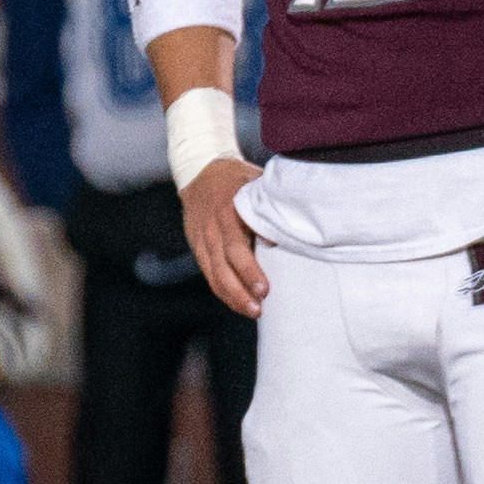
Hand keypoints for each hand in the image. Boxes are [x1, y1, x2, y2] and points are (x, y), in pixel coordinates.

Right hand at [175, 153, 273, 316]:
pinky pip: (208, 273)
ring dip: (232, 295)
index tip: (264, 286)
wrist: (200, 171)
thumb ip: (269, 206)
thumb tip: (286, 232)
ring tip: (252, 311)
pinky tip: (237, 303)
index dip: (249, 268)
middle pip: (224, 264)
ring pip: (214, 273)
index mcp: (228, 210)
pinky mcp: (197, 247)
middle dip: (241, 287)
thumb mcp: (255, 183)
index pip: (236, 244)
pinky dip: (222, 290)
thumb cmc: (237, 179)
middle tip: (260, 305)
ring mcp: (202, 239)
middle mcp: (213, 228)